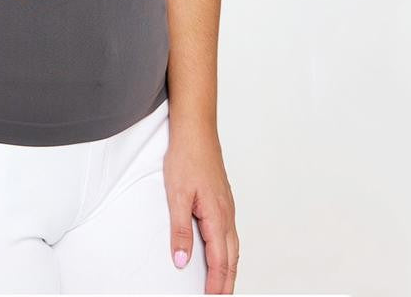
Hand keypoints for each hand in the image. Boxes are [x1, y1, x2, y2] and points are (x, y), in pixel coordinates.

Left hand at [163, 126, 239, 293]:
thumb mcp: (177, 195)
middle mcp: (227, 214)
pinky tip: (221, 248)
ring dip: (229, 266)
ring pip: (233, 244)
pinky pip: (230, 231)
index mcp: (217, 216)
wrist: (196, 130)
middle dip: (227, 280)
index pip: (219, 260)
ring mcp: (227, 205)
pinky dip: (228, 249)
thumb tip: (182, 261)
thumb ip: (180, 230)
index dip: (215, 282)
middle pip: (231, 257)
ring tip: (223, 282)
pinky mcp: (223, 198)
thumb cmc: (186, 157)